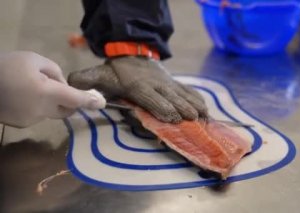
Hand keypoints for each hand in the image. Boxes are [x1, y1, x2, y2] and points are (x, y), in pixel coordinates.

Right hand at [0, 51, 105, 127]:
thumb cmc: (6, 66)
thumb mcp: (34, 59)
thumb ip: (55, 72)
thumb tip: (63, 85)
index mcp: (47, 93)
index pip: (75, 99)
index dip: (90, 101)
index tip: (102, 104)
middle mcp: (41, 111)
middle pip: (67, 110)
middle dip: (69, 101)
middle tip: (59, 88)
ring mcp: (31, 121)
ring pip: (52, 113)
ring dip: (50, 103)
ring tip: (31, 88)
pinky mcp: (21, 125)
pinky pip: (38, 115)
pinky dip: (36, 107)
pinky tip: (22, 96)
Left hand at [68, 56, 207, 122]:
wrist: (132, 52)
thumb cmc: (116, 70)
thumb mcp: (99, 73)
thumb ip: (86, 80)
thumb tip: (71, 85)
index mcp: (138, 85)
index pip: (151, 97)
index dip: (161, 107)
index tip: (171, 117)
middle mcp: (156, 85)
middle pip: (170, 97)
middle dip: (182, 109)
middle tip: (193, 119)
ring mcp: (168, 84)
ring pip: (182, 94)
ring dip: (193, 105)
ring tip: (204, 117)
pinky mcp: (174, 83)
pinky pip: (188, 90)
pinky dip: (197, 99)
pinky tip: (206, 110)